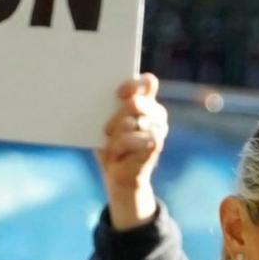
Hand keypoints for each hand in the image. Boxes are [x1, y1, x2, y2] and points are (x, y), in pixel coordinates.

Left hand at [96, 73, 167, 230]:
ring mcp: (159, 128)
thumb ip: (111, 107)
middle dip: (116, 115)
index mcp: (147, 102)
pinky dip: (119, 147)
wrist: (119, 177)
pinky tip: (117, 155)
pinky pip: (131, 139)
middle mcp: (156, 113)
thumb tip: (99, 95)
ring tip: (112, 146)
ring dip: (115, 134)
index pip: (148, 82)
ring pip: (129, 122)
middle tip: (107, 130)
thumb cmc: (111, 146)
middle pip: (135, 102)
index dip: (133, 84)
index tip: (117, 93)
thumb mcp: (109, 124)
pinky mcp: (156, 144)